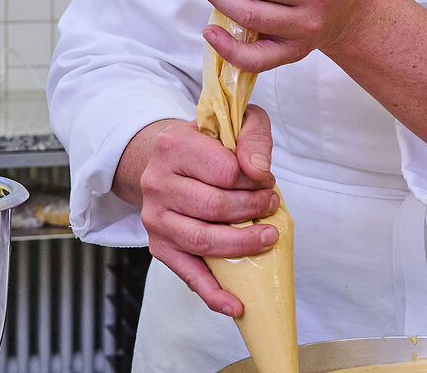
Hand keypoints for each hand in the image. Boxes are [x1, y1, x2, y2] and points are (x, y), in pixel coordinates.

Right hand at [138, 107, 278, 317]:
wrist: (164, 160)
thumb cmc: (207, 143)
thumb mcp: (235, 122)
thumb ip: (253, 136)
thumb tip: (259, 172)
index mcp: (173, 146)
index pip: (225, 170)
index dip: (254, 179)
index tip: (266, 180)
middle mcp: (157, 183)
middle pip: (214, 206)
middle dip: (252, 210)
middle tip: (271, 206)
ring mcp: (155, 218)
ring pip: (202, 240)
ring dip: (241, 245)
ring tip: (267, 238)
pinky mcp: (159, 246)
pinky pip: (187, 274)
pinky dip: (212, 293)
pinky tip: (235, 304)